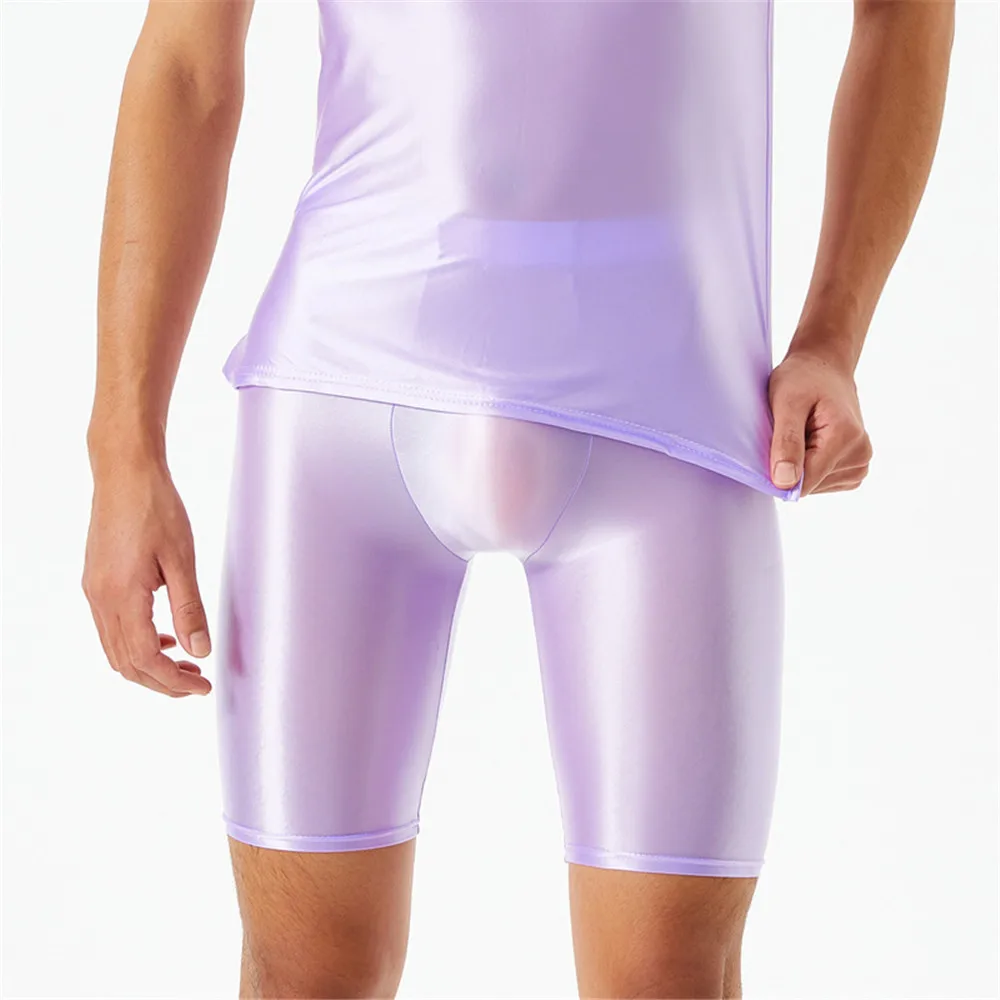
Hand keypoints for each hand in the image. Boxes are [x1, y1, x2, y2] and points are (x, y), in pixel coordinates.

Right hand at [82, 458, 212, 696]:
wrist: (125, 472)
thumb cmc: (156, 508)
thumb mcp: (182, 559)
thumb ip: (190, 608)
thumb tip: (200, 650)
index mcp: (122, 596)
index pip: (145, 659)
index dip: (174, 681)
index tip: (202, 686)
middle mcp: (100, 598)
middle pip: (126, 663)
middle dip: (162, 681)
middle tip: (197, 683)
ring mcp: (94, 591)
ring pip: (116, 650)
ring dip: (149, 665)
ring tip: (185, 664)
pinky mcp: (96, 581)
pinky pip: (112, 628)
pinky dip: (137, 643)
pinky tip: (165, 636)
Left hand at [768, 348, 872, 495]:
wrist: (824, 367)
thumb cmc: (803, 378)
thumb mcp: (786, 403)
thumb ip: (786, 442)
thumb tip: (784, 483)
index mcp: (846, 438)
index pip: (805, 481)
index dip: (780, 472)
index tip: (772, 448)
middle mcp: (861, 454)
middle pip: (809, 485)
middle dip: (791, 465)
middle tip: (790, 432)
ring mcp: (861, 463)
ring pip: (814, 486)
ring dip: (800, 465)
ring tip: (802, 434)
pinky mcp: (855, 468)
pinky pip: (821, 482)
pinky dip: (809, 466)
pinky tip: (809, 442)